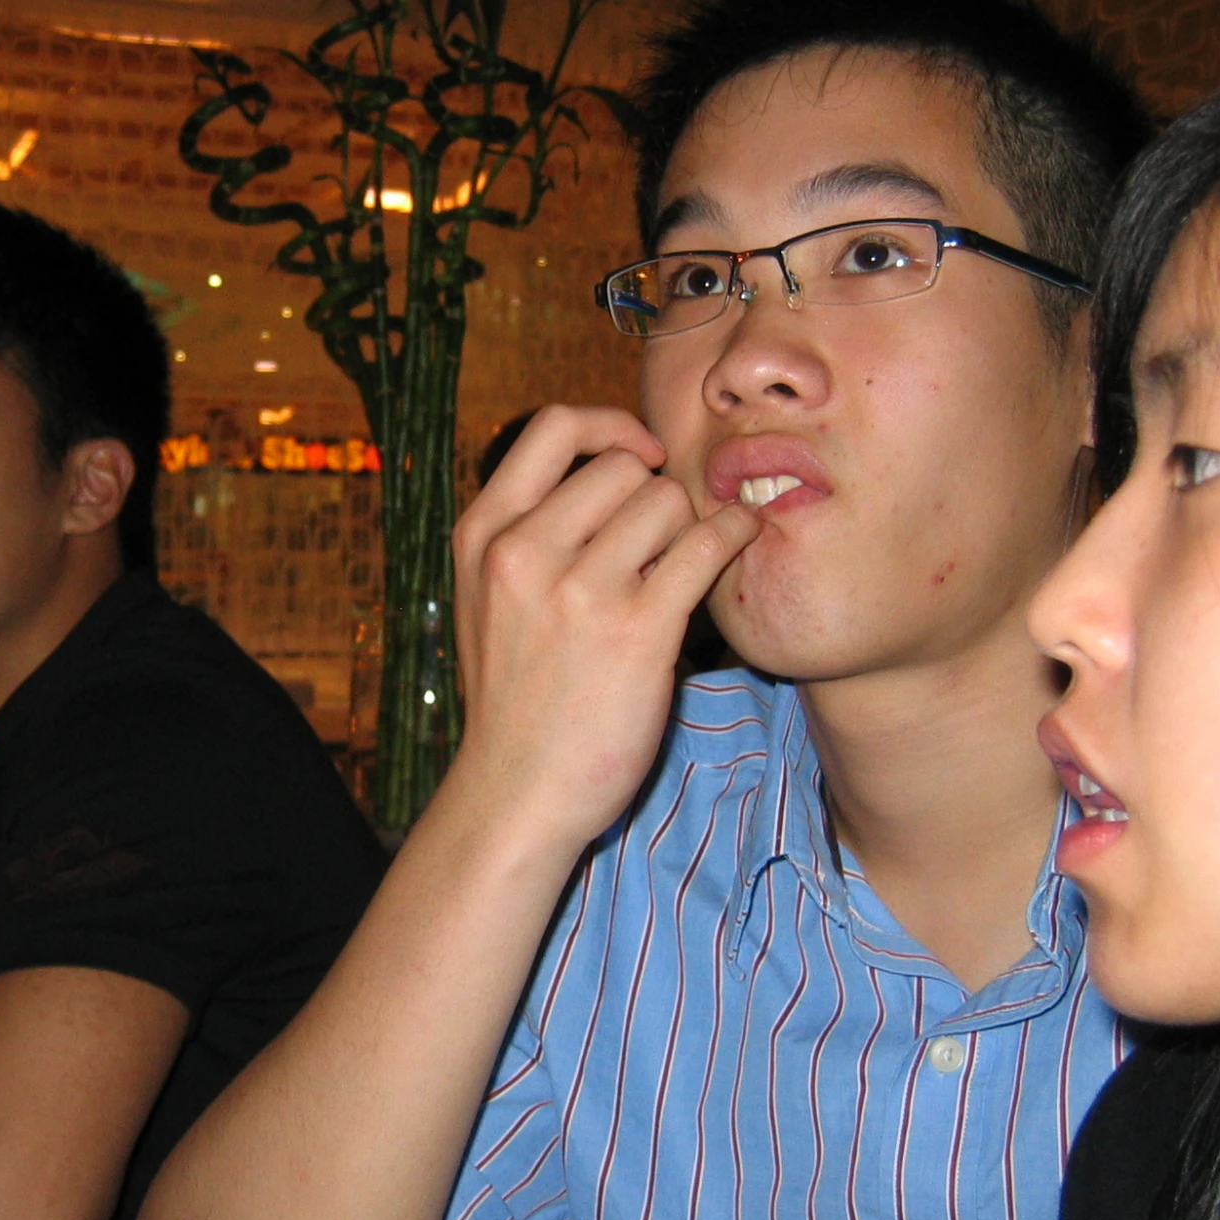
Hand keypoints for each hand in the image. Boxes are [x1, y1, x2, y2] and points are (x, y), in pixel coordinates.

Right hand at [448, 405, 759, 851]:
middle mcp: (524, 551)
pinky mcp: (636, 631)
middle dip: (655, 496)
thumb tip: (608, 471)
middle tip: (664, 543)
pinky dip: (733, 537)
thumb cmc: (514, 698)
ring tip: (684, 568)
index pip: (553, 427)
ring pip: (668, 502)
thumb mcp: (485, 598)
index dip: (610, 427)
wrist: (517, 792)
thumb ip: (526, 533)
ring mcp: (578, 590)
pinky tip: (736, 547)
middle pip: (625, 468)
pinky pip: (707, 546)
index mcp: (483, 534)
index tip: (640, 456)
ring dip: (689, 527)